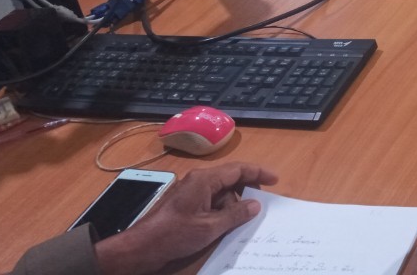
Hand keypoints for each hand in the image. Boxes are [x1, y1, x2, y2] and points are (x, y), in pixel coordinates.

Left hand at [93, 163, 276, 274]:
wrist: (142, 247)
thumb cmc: (175, 234)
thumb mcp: (210, 227)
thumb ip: (235, 214)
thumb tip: (255, 205)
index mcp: (205, 180)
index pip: (238, 169)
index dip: (258, 173)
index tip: (274, 180)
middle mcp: (198, 181)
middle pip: (230, 179)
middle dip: (246, 191)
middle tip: (259, 206)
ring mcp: (190, 192)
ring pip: (220, 192)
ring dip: (232, 204)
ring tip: (239, 221)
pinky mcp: (185, 204)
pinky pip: (210, 201)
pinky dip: (221, 210)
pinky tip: (224, 225)